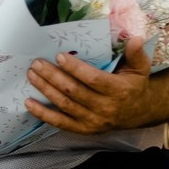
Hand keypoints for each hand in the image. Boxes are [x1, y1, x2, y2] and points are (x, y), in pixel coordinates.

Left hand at [25, 35, 154, 134]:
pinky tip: (29, 103)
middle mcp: (105, 108)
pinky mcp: (84, 129)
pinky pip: (60, 123)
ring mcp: (93, 121)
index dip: (76, 69)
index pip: (94, 79)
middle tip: (37, 63)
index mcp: (118, 91)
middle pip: (74, 91)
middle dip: (53, 76)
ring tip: (32, 75)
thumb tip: (136, 38)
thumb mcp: (140, 68)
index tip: (60, 56)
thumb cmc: (135, 85)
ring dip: (46, 90)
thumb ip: (136, 54)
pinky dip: (43, 114)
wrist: (139, 113)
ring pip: (65, 105)